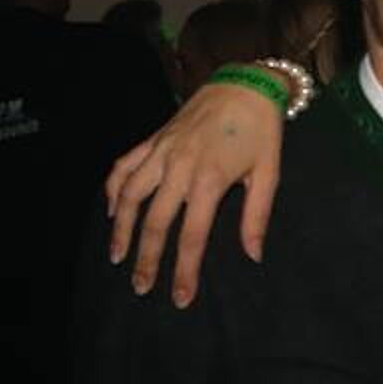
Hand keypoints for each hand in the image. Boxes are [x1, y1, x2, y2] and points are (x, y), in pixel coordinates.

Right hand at [105, 80, 286, 306]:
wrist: (245, 85)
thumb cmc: (261, 132)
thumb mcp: (268, 175)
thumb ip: (257, 217)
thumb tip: (253, 256)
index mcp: (210, 180)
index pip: (193, 236)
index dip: (185, 270)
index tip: (180, 298)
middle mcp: (178, 167)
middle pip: (156, 223)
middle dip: (147, 259)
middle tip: (141, 288)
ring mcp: (161, 152)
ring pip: (130, 196)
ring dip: (121, 229)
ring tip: (117, 257)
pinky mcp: (152, 139)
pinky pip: (123, 166)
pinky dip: (114, 189)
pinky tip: (113, 211)